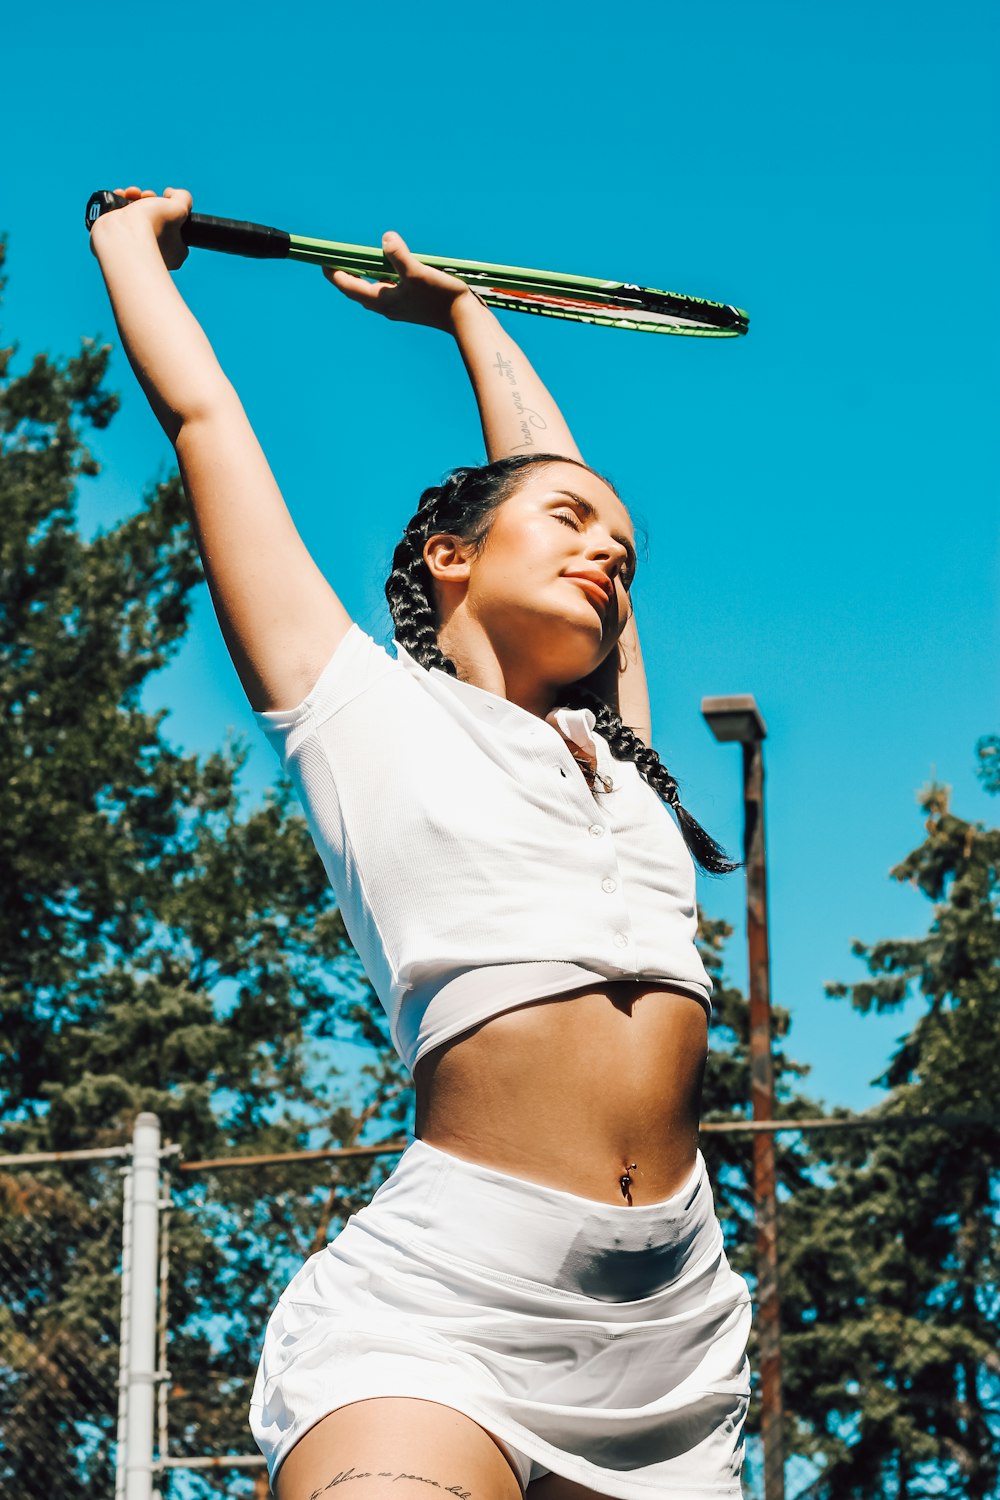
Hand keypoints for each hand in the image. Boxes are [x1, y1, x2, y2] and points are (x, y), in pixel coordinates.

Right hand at [90, 185, 190, 270]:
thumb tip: (171, 193)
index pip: (175, 228)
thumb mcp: (180, 208)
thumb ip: (184, 199)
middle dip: (149, 200)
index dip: (169, 208)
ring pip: (136, 215)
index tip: (164, 198)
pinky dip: (119, 203)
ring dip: (133, 197)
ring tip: (130, 193)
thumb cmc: (153, 226)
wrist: (123, 234)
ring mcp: (134, 245)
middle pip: (154, 218)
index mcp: (174, 252)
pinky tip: (120, 196)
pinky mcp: (117, 237)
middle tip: (146, 196)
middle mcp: (155, 251)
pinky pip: (121, 218)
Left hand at [324, 230, 475, 331]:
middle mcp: (386, 306)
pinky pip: (387, 292)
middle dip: (345, 276)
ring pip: (372, 292)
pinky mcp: (411, 307)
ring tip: (359, 262)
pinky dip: (381, 280)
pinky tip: (389, 270)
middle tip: (336, 260)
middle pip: (357, 291)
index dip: (333, 272)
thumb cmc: (441, 297)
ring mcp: (399, 308)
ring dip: (363, 278)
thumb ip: (399, 255)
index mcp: (382, 299)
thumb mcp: (418, 272)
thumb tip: (385, 238)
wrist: (466, 321)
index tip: (322, 260)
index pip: (348, 285)